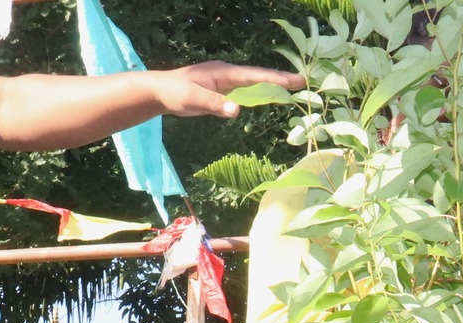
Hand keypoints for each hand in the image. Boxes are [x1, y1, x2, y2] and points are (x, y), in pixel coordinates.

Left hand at [153, 62, 304, 117]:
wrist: (160, 90)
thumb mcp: (193, 100)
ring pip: (253, 83)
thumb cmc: (175, 93)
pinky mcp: (222, 90)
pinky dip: (259, 93)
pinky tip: (268, 97)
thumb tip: (237, 110)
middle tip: (302, 83)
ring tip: (292, 90)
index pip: (254, 76)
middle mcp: (228, 74)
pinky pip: (245, 91)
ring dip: (271, 86)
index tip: (295, 81)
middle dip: (279, 80)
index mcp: (224, 72)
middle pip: (258, 77)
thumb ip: (215, 105)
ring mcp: (225, 81)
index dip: (275, 78)